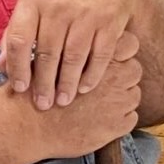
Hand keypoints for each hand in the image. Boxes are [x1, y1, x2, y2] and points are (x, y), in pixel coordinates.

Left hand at [0, 0, 140, 109]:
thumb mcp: (35, 2)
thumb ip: (17, 31)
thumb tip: (1, 67)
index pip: (19, 40)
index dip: (18, 68)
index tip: (20, 88)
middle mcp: (60, 5)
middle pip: (47, 53)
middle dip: (44, 84)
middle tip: (42, 105)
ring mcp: (87, 13)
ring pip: (73, 58)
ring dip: (68, 84)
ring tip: (63, 101)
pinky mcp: (110, 22)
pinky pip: (100, 56)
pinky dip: (92, 76)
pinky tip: (85, 88)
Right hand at [34, 29, 143, 157]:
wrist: (28, 123)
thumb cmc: (37, 89)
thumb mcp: (54, 56)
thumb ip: (76, 46)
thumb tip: (90, 38)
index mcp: (100, 55)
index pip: (130, 44)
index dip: (123, 52)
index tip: (115, 58)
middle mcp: (114, 76)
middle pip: (135, 69)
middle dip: (124, 76)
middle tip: (107, 84)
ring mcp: (118, 102)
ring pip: (134, 95)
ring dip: (122, 99)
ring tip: (101, 103)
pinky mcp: (117, 125)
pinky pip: (130, 119)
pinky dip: (120, 120)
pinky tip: (101, 119)